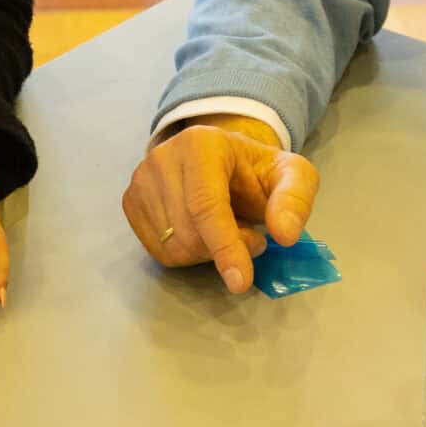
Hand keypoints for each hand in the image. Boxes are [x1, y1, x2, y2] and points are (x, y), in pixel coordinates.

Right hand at [122, 115, 318, 294]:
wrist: (221, 158)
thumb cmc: (255, 170)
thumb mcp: (292, 174)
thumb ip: (295, 199)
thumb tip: (285, 235)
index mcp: (200, 144)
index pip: (206, 205)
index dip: (224, 246)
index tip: (241, 282)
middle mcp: (161, 158)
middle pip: (189, 232)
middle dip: (225, 250)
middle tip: (250, 236)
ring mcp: (140, 180)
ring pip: (172, 247)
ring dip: (207, 254)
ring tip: (226, 230)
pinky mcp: (130, 201)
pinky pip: (158, 251)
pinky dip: (187, 254)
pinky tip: (201, 233)